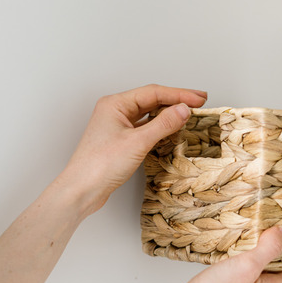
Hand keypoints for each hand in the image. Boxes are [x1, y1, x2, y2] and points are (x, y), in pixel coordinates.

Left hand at [58, 84, 206, 214]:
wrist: (82, 190)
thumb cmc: (100, 165)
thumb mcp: (138, 142)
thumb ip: (163, 124)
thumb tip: (183, 110)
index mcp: (115, 104)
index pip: (153, 92)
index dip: (179, 94)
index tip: (199, 99)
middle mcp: (115, 111)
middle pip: (151, 100)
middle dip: (176, 100)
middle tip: (199, 101)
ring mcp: (117, 126)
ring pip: (149, 113)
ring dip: (169, 112)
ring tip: (189, 112)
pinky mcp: (121, 140)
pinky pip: (145, 127)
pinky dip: (161, 126)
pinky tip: (172, 128)